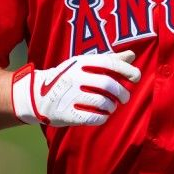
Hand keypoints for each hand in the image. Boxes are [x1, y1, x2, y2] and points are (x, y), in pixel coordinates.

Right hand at [11, 51, 140, 126]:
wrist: (37, 95)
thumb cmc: (68, 77)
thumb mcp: (84, 64)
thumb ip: (108, 60)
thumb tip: (132, 55)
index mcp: (80, 63)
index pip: (109, 63)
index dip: (126, 70)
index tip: (136, 77)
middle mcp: (74, 77)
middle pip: (108, 84)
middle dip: (122, 93)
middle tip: (125, 98)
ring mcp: (69, 95)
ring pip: (103, 102)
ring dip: (112, 106)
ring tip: (111, 106)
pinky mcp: (66, 114)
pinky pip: (93, 117)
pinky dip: (102, 117)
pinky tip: (102, 115)